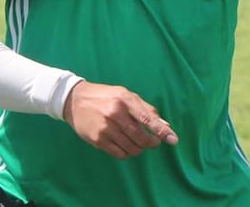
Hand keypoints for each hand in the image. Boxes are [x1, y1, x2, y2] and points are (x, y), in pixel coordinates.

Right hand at [62, 80, 178, 158]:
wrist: (75, 100)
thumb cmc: (106, 96)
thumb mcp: (126, 95)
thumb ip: (146, 109)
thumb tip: (165, 125)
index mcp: (125, 100)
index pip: (149, 119)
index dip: (162, 131)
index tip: (173, 140)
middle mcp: (115, 113)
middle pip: (141, 138)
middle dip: (151, 143)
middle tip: (153, 142)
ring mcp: (105, 128)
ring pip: (132, 148)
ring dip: (138, 148)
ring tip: (136, 142)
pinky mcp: (97, 139)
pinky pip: (119, 153)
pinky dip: (126, 152)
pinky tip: (124, 145)